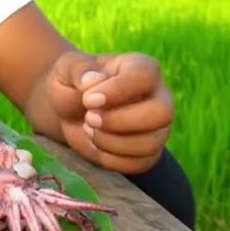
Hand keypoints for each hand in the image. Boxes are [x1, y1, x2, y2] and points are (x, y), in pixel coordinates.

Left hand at [47, 51, 174, 173]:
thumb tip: (93, 80)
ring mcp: (157, 127)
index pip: (144, 76)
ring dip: (111, 142)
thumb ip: (80, 71)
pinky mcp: (149, 152)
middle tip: (88, 118)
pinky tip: (95, 144)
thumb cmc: (72, 84)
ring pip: (151, 143)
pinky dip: (110, 159)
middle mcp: (159, 96)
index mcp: (141, 67)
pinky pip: (140, 163)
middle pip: (162, 113)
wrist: (67, 110)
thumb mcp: (67, 69)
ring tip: (88, 129)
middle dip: (119, 121)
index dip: (117, 90)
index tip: (88, 100)